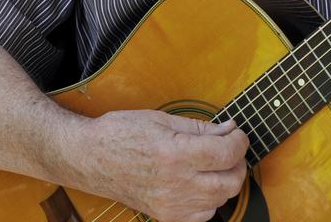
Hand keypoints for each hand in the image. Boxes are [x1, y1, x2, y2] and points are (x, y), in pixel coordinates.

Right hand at [75, 110, 247, 221]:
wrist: (91, 158)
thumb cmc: (120, 133)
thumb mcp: (161, 119)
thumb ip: (199, 127)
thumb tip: (228, 130)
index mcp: (174, 153)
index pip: (226, 152)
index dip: (239, 141)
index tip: (236, 134)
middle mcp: (175, 183)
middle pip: (230, 181)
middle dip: (237, 162)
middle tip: (230, 148)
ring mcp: (171, 204)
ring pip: (221, 200)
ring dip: (225, 181)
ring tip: (213, 164)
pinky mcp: (166, 216)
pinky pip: (204, 215)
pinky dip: (210, 200)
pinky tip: (200, 183)